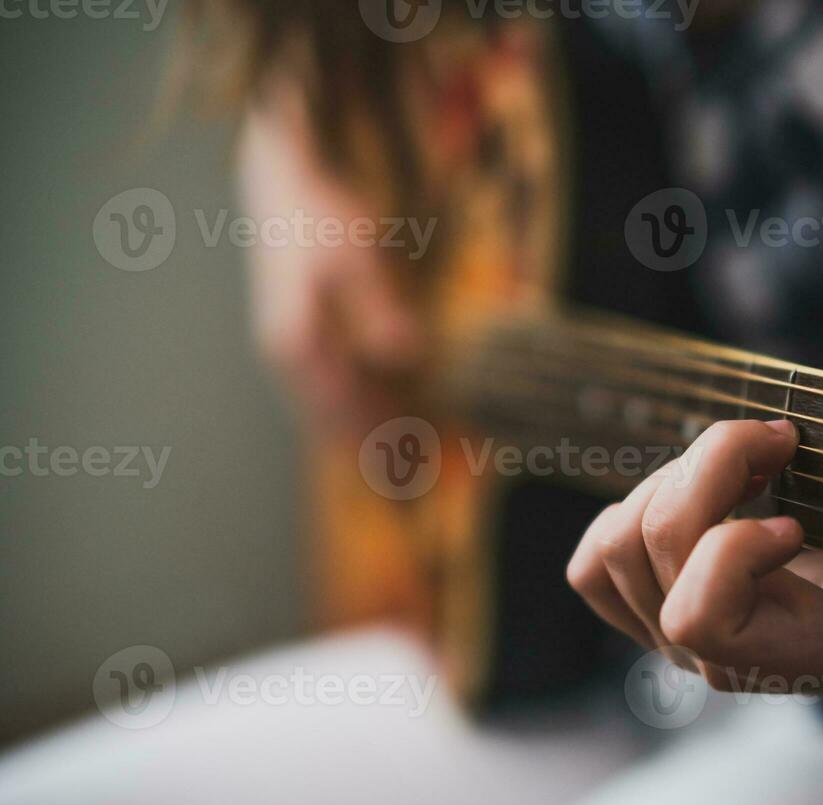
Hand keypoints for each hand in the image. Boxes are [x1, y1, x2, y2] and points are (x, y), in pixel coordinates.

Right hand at [236, 83, 421, 432]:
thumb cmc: (323, 216)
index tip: (415, 456)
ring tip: (402, 463)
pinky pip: (326, 394)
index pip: (344, 407)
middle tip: (413, 477)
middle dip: (373, 447)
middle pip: (333, 420)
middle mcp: (285, 356)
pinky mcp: (298, 343)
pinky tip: (385, 421)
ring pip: (326, 412)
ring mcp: (287, 352)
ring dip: (362, 437)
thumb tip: (403, 354)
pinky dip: (354, 413)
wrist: (283, 184)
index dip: (380, 434)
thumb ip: (379, 307)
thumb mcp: (359, 256)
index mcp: (297, 340)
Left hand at [567, 419, 822, 702]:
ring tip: (748, 464)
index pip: (699, 617)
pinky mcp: (651, 608)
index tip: (798, 522)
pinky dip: (636, 505)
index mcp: (786, 656)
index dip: (734, 549)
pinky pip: (597, 558)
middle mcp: (716, 657)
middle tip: (783, 441)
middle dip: (712, 466)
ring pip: (616, 540)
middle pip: (652, 546)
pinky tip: (707, 491)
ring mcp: (673, 636)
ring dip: (677, 477)